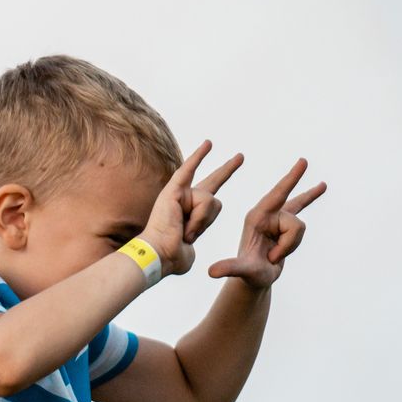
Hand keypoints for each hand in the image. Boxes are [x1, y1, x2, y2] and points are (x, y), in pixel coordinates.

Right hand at [140, 140, 241, 275]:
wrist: (159, 256)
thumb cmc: (171, 257)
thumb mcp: (191, 249)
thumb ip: (193, 237)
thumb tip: (186, 237)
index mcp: (192, 214)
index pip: (211, 198)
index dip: (220, 193)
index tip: (230, 174)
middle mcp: (186, 200)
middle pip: (213, 181)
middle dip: (228, 169)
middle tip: (242, 157)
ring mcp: (179, 193)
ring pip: (209, 201)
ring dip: (202, 221)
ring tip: (187, 233)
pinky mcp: (172, 190)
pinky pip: (188, 172)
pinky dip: (198, 158)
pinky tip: (209, 144)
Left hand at [207, 156, 325, 288]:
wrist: (255, 279)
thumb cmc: (249, 274)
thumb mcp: (242, 270)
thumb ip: (230, 268)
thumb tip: (212, 272)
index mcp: (257, 217)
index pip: (277, 195)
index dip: (291, 179)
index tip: (303, 162)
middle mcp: (268, 214)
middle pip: (294, 210)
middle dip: (294, 180)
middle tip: (304, 159)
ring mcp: (279, 218)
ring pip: (300, 227)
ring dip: (291, 247)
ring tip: (274, 257)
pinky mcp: (287, 225)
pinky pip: (302, 209)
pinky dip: (310, 196)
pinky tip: (321, 186)